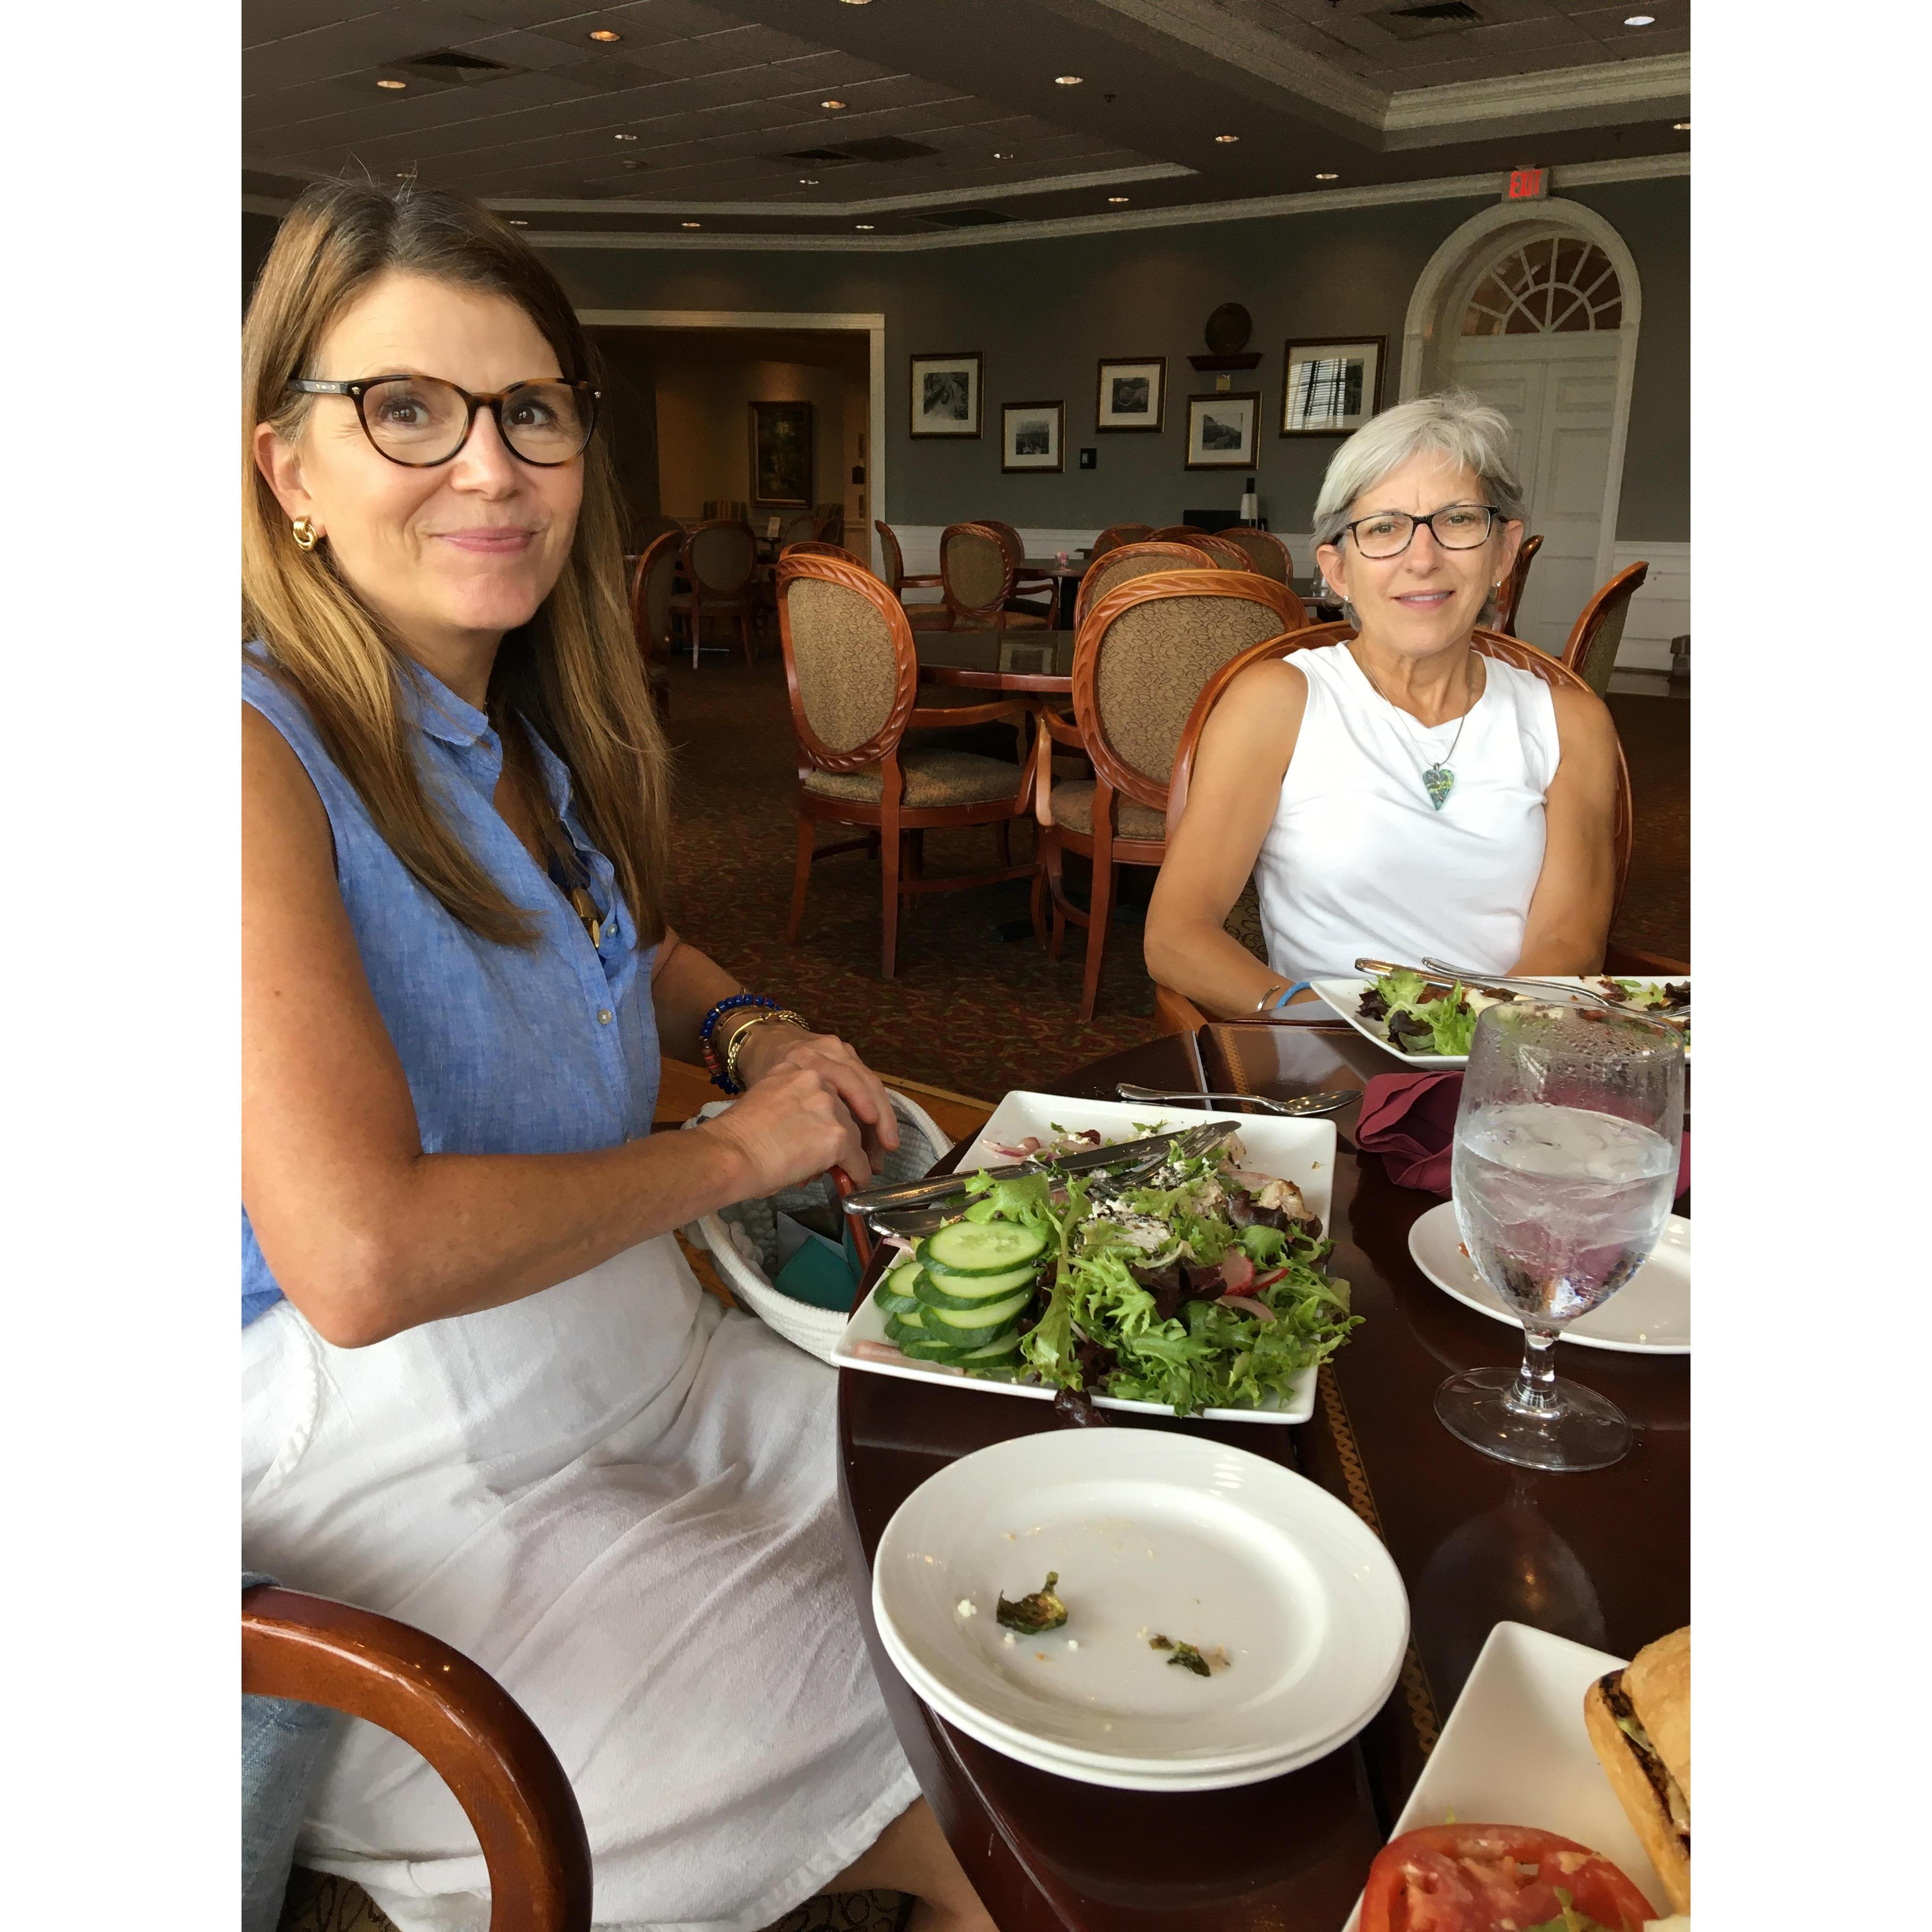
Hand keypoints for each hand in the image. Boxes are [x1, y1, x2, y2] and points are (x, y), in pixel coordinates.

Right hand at [698, 1029, 898, 1199]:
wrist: (729, 1154)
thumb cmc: (735, 1138)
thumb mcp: (768, 1103)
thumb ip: (796, 1110)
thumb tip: (813, 1141)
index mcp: (796, 1065)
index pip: (836, 1081)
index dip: (852, 1105)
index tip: (861, 1121)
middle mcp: (816, 1077)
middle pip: (851, 1105)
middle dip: (862, 1129)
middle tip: (872, 1150)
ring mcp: (829, 1105)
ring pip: (854, 1132)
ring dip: (859, 1153)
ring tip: (860, 1171)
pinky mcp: (837, 1135)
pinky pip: (857, 1157)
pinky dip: (859, 1172)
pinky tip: (858, 1182)